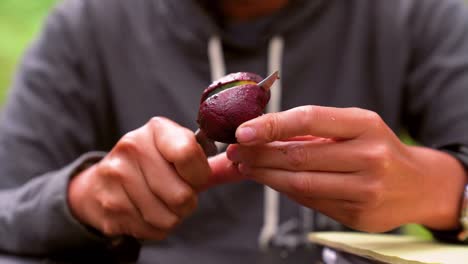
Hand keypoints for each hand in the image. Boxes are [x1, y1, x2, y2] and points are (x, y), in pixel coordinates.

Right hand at [68, 117, 240, 239]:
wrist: (102, 181)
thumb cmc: (151, 164)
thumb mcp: (176, 152)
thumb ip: (209, 162)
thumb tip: (243, 165)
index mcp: (157, 129)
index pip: (187, 154)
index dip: (198, 175)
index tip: (195, 176)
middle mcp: (132, 147)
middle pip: (181, 195)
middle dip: (186, 202)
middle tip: (176, 192)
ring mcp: (116, 176)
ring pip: (167, 217)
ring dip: (171, 216)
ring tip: (159, 201)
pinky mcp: (109, 205)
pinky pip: (150, 230)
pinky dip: (154, 227)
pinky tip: (144, 210)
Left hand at [227, 106, 465, 231]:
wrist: (418, 185)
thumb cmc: (377, 148)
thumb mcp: (355, 127)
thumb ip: (313, 131)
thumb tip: (262, 134)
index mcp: (366, 125)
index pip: (310, 119)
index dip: (272, 124)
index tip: (242, 130)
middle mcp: (369, 157)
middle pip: (299, 156)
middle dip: (259, 153)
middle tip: (234, 150)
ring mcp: (365, 190)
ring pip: (300, 183)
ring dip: (265, 174)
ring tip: (244, 165)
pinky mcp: (358, 216)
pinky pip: (310, 201)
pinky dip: (284, 189)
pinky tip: (269, 180)